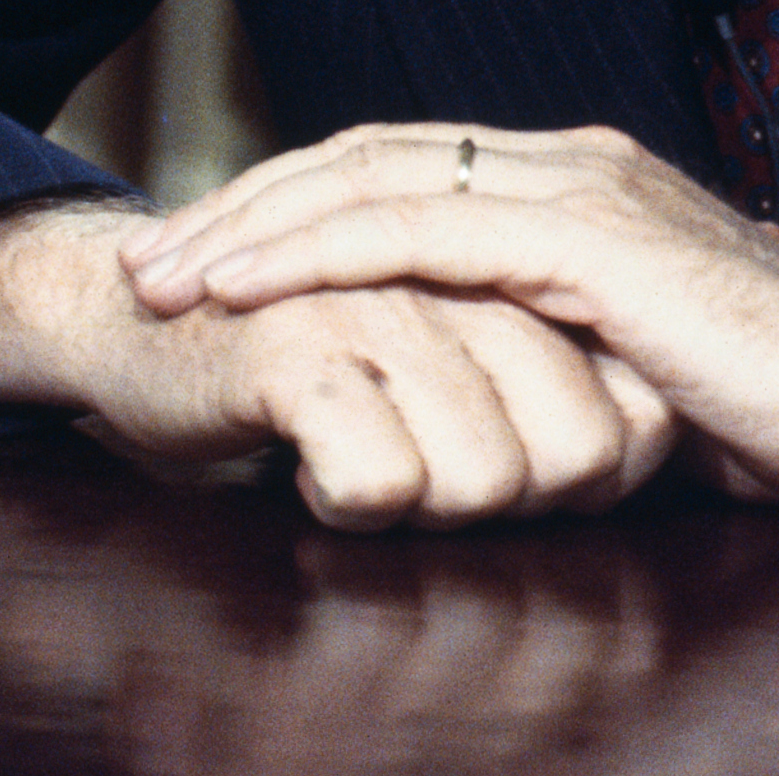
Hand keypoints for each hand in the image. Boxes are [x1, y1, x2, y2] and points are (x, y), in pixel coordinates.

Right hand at [0, 199, 674, 528]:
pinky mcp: (302, 343)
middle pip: (577, 457)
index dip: (590, 484)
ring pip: (488, 478)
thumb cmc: (314, 364)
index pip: (633, 419)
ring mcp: (390, 301)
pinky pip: (379, 480)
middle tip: (423, 477)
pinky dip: (346, 504)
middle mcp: (471, 275)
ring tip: (361, 462)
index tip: (517, 482)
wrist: (138, 322)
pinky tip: (302, 465)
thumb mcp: (457, 368)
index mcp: (520, 269)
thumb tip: (640, 447)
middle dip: (514, 505)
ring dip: (423, 509)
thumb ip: (547, 383)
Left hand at [115, 124, 778, 513]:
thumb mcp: (622, 358)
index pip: (400, 166)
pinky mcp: (587, 240)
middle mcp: (568, 161)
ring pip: (376, 181)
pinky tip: (250, 288)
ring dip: (257, 227)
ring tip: (167, 275)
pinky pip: (420, 235)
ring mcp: (578, 189)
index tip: (205, 256)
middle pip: (367, 156)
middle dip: (247, 203)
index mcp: (575, 179)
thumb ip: (545, 334)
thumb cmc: (765, 400)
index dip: (295, 202)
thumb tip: (469, 369)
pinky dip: (320, 254)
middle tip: (145, 257)